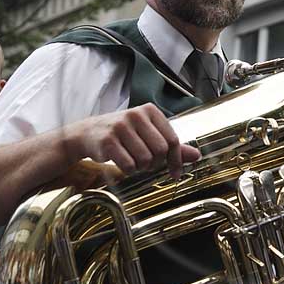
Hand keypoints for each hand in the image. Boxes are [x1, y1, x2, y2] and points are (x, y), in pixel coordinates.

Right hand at [72, 105, 200, 179]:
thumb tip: (197, 156)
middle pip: (160, 150)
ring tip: (132, 161)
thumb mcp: (148, 134)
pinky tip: (122, 163)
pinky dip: (128, 171)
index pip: (172, 139)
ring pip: (145, 160)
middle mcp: (136, 115)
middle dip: (156, 163)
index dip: (176, 160)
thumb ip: (172, 145)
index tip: (175, 173)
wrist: (87, 133)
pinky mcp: (108, 141)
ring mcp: (121, 127)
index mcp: (150, 111)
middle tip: (146, 163)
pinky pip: (129, 166)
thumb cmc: (122, 134)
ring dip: (141, 168)